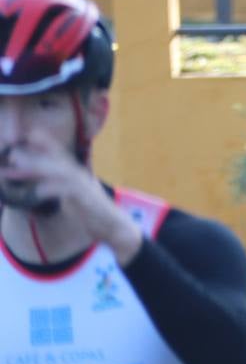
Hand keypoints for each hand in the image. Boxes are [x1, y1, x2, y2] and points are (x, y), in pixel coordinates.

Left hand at [0, 130, 142, 263]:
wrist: (114, 227)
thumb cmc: (92, 211)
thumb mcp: (71, 196)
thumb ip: (55, 186)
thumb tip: (38, 182)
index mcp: (75, 173)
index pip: (58, 154)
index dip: (44, 143)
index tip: (27, 136)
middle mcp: (79, 175)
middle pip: (55, 160)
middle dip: (33, 157)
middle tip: (12, 156)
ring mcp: (84, 186)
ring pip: (58, 171)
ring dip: (37, 167)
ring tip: (18, 164)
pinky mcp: (87, 199)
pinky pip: (67, 191)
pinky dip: (52, 189)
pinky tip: (37, 192)